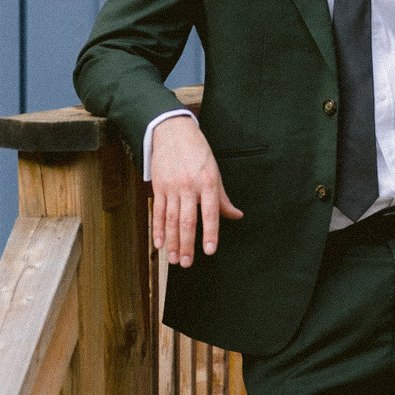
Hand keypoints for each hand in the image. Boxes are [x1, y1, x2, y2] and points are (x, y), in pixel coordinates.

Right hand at [150, 116, 242, 266]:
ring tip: (175, 259)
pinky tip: (160, 243)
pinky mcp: (158, 187)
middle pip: (187, 220)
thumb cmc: (197, 152)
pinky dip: (158, 229)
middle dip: (187, 244)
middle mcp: (189, 186)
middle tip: (188, 263)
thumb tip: (236, 216)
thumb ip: (223, 198)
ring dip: (172, 242)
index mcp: (208, 182)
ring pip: (171, 220)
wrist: (172, 131)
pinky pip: (158, 212)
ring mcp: (172, 187)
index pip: (210, 212)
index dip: (210, 232)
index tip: (209, 250)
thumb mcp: (215, 171)